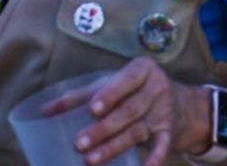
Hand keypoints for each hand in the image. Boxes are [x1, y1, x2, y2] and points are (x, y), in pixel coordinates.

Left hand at [51, 57, 208, 165]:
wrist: (181, 103)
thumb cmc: (135, 89)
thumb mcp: (112, 83)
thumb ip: (80, 95)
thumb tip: (44, 110)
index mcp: (142, 70)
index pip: (126, 80)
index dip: (110, 94)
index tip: (92, 109)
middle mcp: (156, 88)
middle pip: (128, 111)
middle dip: (103, 129)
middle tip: (78, 143)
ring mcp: (164, 112)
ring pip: (137, 131)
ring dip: (114, 147)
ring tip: (90, 160)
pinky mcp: (169, 133)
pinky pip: (161, 147)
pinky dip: (153, 158)